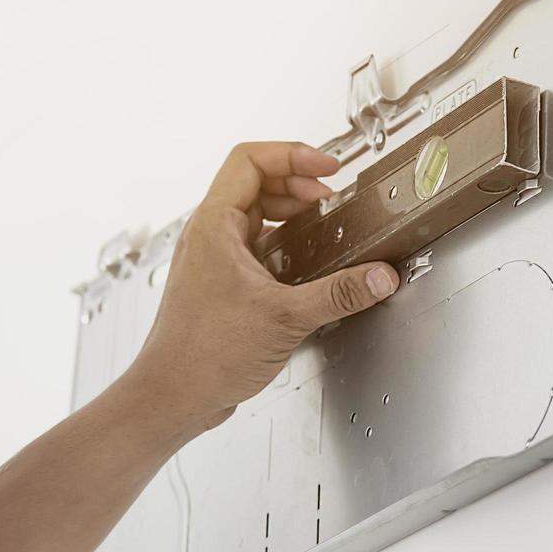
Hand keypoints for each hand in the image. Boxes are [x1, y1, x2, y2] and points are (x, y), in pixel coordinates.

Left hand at [120, 141, 398, 442]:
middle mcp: (209, 236)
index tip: (329, 168)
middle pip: (255, 182)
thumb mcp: (286, 317)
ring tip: (325, 224)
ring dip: (291, 212)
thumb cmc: (204, 356)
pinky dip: (283, 243)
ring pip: (255, 214)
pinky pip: (255, 245)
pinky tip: (307, 263)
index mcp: (214, 225)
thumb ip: (340, 293)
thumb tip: (379, 276)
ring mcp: (213, 259)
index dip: (293, 155)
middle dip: (298, 183)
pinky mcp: (221, 283)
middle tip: (332, 198)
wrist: (173, 397)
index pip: (250, 160)